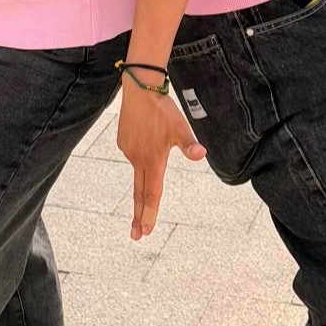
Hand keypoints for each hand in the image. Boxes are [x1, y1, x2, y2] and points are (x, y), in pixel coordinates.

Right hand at [116, 77, 206, 239]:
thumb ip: (189, 144)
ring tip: (150, 159)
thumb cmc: (162, 109)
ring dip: (142, 182)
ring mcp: (129, 151)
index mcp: (152, 161)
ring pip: (138, 171)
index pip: (151, 195)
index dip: (149, 214)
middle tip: (136, 235)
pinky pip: (133, 155)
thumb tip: (202, 155)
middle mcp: (138, 160)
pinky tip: (146, 140)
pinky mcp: (123, 143)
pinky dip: (140, 157)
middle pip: (139, 194)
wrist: (139, 90)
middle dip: (139, 216)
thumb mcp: (180, 127)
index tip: (145, 231)